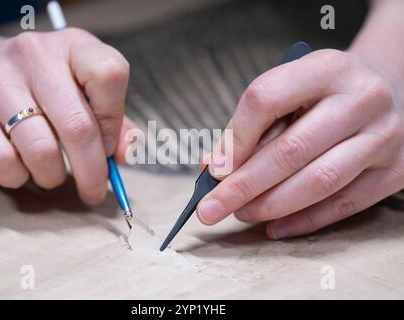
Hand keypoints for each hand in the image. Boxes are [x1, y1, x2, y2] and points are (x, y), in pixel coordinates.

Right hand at [0, 25, 134, 204]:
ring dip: (53, 177)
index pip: (109, 75)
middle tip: (94, 191)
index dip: (113, 121)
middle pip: (78, 126)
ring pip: (41, 151)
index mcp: (75, 46)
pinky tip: (23, 168)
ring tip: (53, 174)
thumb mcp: (82, 87)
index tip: (107, 145)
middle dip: (92, 172)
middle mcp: (36, 56)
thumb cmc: (40, 84)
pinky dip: (19, 177)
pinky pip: (2, 162)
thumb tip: (122, 155)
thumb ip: (113, 120)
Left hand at [197, 49, 403, 238]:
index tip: (214, 170)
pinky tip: (275, 227)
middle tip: (211, 208)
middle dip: (244, 185)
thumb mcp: (291, 90)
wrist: (388, 89)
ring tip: (241, 214)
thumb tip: (215, 168)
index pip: (266, 98)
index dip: (235, 139)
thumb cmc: (325, 93)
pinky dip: (304, 220)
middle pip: (292, 150)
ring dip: (271, 205)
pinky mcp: (395, 169)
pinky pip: (345, 204)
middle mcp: (361, 98)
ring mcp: (383, 135)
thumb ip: (253, 125)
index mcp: (326, 68)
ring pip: (319, 181)